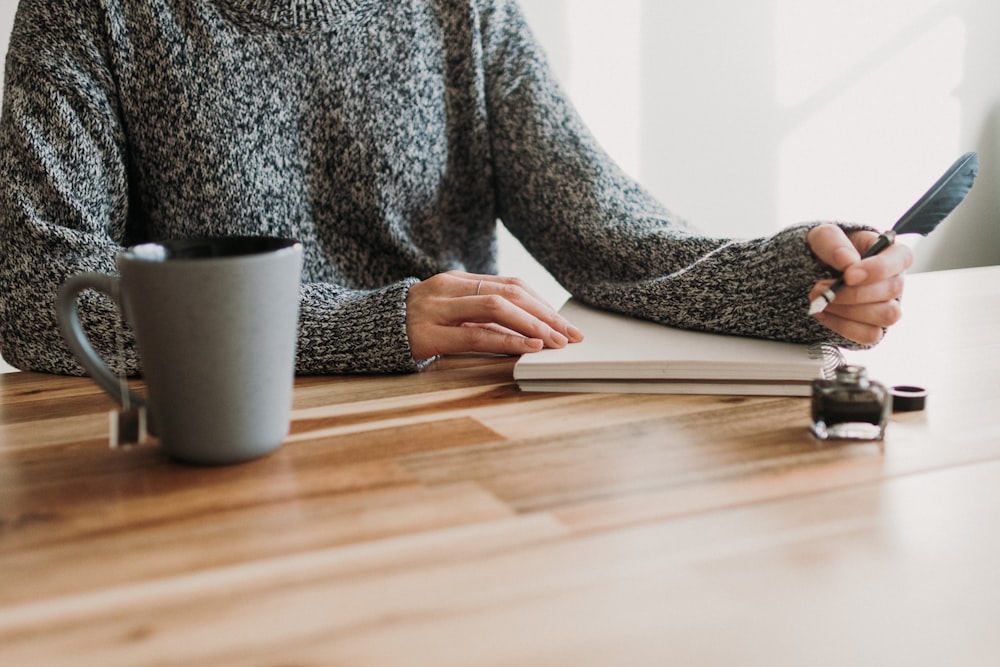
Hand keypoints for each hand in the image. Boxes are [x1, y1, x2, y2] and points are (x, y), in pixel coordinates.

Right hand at [406, 270, 583, 361]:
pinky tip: (528, 348)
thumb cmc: (411, 327)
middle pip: (510, 294)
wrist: (361, 332)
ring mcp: (436, 309)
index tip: (567, 323)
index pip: (512, 286)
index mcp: (457, 280)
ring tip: (556, 342)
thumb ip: (480, 318)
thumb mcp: (447, 315)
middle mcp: (448, 288)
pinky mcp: (427, 334)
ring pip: (496, 309)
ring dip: (533, 326)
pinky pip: (475, 335)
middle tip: (572, 335)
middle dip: (546, 316)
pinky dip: (507, 341)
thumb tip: (528, 332)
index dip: (543, 304)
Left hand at [807, 224, 912, 343]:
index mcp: (889, 252)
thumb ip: (834, 242)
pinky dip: (843, 326)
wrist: (808, 274)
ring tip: (821, 301)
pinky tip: (825, 314)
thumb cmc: (824, 251)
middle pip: (892, 290)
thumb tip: (849, 261)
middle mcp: (893, 280)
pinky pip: (869, 335)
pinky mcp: (872, 327)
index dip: (879, 269)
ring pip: (885, 316)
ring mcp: (886, 306)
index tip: (849, 275)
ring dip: (848, 311)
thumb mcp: (822, 236)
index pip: (902, 258)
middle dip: (852, 293)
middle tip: (820, 288)